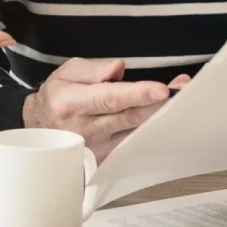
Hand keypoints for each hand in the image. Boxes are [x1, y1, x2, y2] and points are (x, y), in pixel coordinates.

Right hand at [23, 58, 189, 161]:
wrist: (42, 130)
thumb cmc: (57, 98)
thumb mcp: (67, 73)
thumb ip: (94, 69)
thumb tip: (118, 68)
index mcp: (71, 103)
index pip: (109, 98)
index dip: (137, 94)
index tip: (161, 89)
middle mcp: (84, 129)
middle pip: (129, 117)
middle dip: (159, 104)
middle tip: (184, 91)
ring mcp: (97, 148)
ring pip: (136, 133)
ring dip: (162, 116)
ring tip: (183, 99)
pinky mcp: (106, 159)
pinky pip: (135, 145)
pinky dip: (154, 131)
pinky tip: (168, 118)